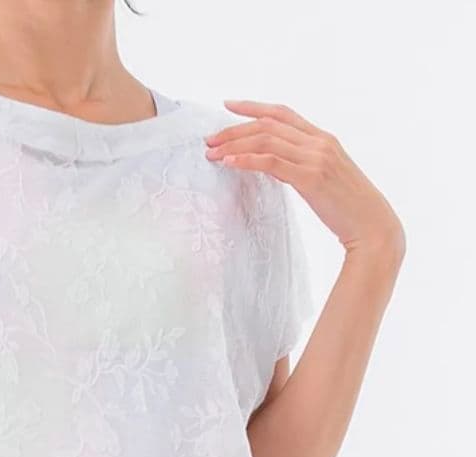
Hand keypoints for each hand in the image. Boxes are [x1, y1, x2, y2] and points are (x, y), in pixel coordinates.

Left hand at [204, 99, 405, 257]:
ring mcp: (316, 158)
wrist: (372, 225)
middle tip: (210, 139)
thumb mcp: (322, 176)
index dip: (253, 106)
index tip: (227, 105)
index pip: (282, 113)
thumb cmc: (346, 206)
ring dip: (234, 144)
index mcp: (323, 138)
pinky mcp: (311, 177)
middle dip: (234, 129)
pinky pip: (271, 162)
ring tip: (213, 153)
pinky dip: (246, 160)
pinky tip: (229, 162)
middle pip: (268, 125)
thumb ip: (298, 163)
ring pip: (266, 140)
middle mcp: (319, 142)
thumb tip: (269, 162)